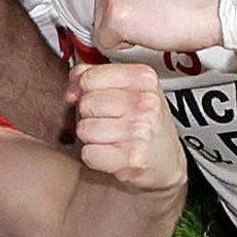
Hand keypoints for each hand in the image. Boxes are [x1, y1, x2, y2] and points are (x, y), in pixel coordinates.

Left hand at [65, 60, 182, 194]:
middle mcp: (145, 102)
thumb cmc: (142, 121)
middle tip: (110, 122)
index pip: (89, 77)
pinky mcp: (133, 157)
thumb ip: (90, 77)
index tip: (97, 98)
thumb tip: (70, 92)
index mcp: (143, 78)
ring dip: (92, 137)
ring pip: (84, 129)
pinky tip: (112, 153)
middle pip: (85, 104)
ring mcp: (140, 130)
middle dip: (90, 115)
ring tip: (112, 137)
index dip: (85, 91)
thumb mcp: (124, 88)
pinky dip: (94, 156)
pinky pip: (88, 153)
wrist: (165, 160)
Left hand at [91, 0, 222, 56]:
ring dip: (124, 32)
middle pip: (99, 10)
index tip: (146, 6)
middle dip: (122, 19)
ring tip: (152, 23)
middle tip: (152, 16)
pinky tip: (148, 33)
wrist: (210, 11)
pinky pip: (106, 43)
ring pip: (102, 27)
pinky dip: (125, 46)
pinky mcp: (116, 18)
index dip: (126, 6)